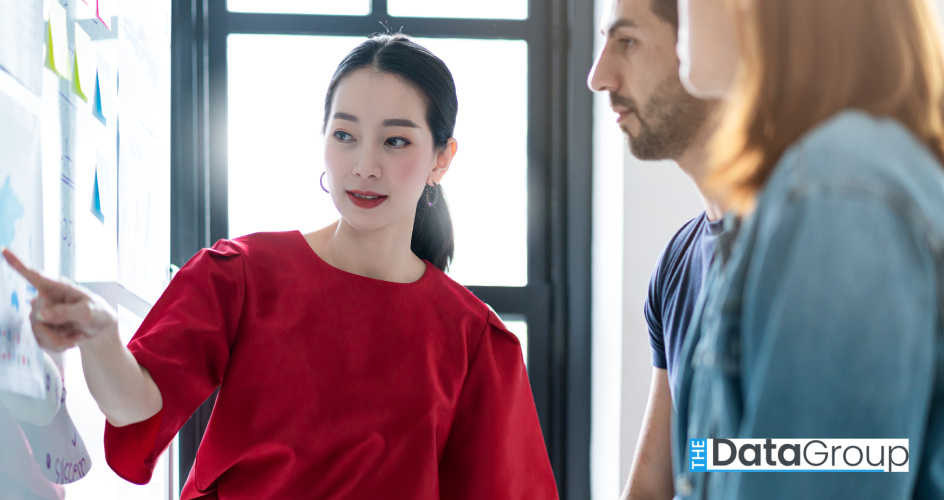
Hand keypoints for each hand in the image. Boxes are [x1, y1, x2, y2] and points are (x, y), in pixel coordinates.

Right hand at [2, 247, 118, 351]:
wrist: (100, 329)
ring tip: (77, 334)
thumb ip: (66, 313)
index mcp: (57, 287)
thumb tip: (40, 314)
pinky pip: (41, 342)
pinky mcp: (40, 327)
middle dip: (58, 328)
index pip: (35, 275)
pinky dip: (58, 346)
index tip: (3, 250)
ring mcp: (41, 313)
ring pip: (37, 332)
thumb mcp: (89, 312)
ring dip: (60, 339)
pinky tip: (70, 339)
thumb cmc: (97, 313)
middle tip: (79, 330)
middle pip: (37, 316)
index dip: (17, 264)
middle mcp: (46, 298)